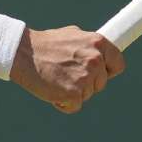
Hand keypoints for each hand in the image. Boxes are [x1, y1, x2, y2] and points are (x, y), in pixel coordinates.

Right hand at [9, 26, 124, 113]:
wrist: (23, 53)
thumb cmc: (45, 44)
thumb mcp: (72, 35)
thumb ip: (88, 46)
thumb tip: (99, 53)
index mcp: (97, 43)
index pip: (118, 63)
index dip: (108, 70)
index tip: (100, 74)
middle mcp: (95, 60)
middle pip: (102, 82)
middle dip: (87, 82)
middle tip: (66, 74)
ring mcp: (86, 77)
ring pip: (88, 94)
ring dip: (74, 92)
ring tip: (57, 78)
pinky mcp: (74, 94)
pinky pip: (75, 106)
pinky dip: (64, 103)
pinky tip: (52, 89)